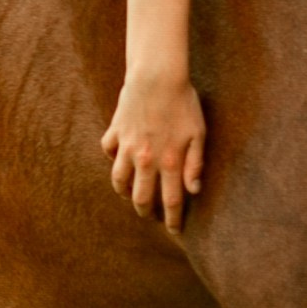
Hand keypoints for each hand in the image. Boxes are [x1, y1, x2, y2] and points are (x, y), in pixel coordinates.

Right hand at [100, 71, 206, 231]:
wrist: (157, 76)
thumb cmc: (183, 102)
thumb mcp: (198, 133)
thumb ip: (195, 164)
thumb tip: (195, 191)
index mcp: (169, 162)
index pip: (171, 201)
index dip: (173, 220)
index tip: (174, 231)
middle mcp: (145, 160)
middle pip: (141, 198)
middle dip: (147, 213)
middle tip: (152, 216)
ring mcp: (127, 147)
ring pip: (119, 181)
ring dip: (125, 192)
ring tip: (132, 194)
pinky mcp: (115, 132)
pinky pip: (108, 152)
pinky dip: (112, 158)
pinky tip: (119, 159)